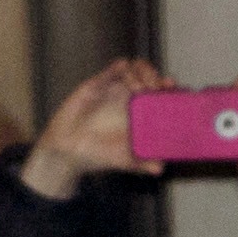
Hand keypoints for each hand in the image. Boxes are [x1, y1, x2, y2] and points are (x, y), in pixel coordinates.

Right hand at [20, 58, 173, 199]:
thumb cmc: (96, 155)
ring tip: (138, 88)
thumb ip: (141, 163)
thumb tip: (160, 169)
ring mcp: (112, 90)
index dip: (167, 87)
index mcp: (139, 112)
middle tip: (154, 88)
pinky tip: (122, 66)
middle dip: (154, 77)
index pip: (159, 92)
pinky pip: (109, 72)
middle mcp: (128, 98)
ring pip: (133, 68)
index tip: (171, 88)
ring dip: (139, 73)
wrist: (67, 154)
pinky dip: (117, 67)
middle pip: (149, 75)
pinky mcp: (95, 87)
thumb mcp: (122, 161)